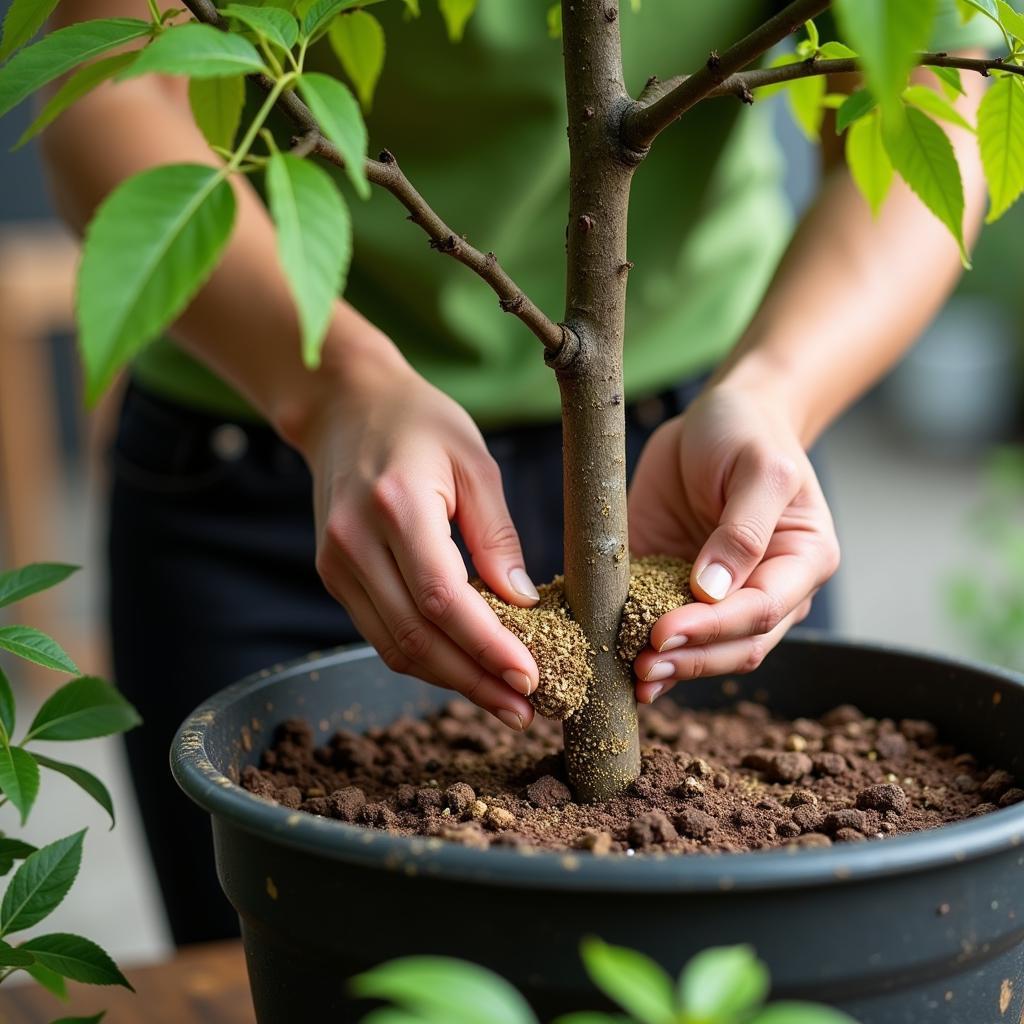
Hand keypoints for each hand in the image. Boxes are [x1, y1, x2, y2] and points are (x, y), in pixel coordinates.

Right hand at [297, 353, 539, 730]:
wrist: (344, 406)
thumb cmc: (419, 423)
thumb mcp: (475, 461)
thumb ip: (497, 535)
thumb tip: (523, 603)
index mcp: (395, 506)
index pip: (442, 599)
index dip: (486, 648)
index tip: (530, 679)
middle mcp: (354, 543)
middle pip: (416, 638)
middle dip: (474, 682)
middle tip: (525, 708)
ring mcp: (335, 564)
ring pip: (394, 648)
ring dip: (451, 681)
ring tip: (503, 700)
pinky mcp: (334, 576)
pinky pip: (381, 632)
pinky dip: (425, 657)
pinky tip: (465, 667)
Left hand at [626, 377, 839, 700]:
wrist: (716, 418)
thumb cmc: (747, 434)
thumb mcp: (757, 468)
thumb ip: (743, 529)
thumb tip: (713, 591)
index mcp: (801, 562)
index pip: (761, 611)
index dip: (713, 628)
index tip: (665, 631)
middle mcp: (768, 590)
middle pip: (736, 646)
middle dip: (690, 659)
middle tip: (643, 664)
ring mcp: (723, 597)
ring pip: (706, 653)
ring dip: (671, 668)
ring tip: (633, 674)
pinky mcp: (678, 591)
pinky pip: (669, 633)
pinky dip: (650, 654)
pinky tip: (623, 671)